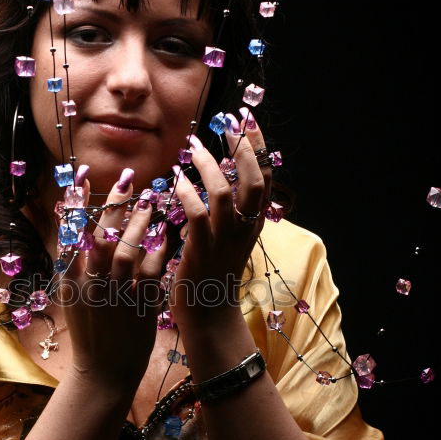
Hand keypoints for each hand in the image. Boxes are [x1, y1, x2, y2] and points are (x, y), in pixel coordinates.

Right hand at [57, 170, 166, 386]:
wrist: (104, 372)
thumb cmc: (89, 333)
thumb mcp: (71, 297)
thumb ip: (73, 265)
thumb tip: (72, 229)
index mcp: (70, 279)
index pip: (69, 233)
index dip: (75, 203)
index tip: (81, 176)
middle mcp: (90, 283)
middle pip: (100, 236)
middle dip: (113, 205)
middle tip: (126, 179)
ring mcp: (115, 294)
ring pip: (126, 250)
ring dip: (138, 223)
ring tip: (149, 199)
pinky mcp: (139, 305)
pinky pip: (150, 271)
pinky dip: (157, 250)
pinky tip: (166, 234)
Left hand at [168, 110, 271, 330]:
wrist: (209, 316)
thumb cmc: (212, 276)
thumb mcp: (227, 240)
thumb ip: (227, 213)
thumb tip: (218, 180)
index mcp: (253, 224)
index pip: (264, 179)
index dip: (258, 149)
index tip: (247, 122)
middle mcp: (245, 229)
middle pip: (253, 180)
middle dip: (242, 147)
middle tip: (227, 123)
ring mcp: (225, 240)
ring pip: (224, 193)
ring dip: (208, 165)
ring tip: (193, 147)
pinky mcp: (202, 251)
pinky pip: (198, 215)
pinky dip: (187, 193)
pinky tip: (176, 180)